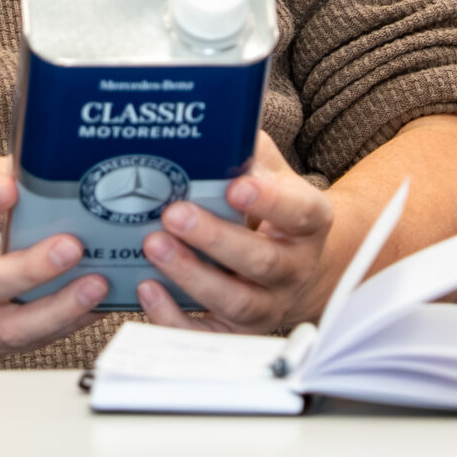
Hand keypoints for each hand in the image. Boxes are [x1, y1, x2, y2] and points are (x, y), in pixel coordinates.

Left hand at [136, 133, 332, 334]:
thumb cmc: (271, 209)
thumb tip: (214, 121)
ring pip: (236, 301)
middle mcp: (294, 268)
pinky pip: (209, 335)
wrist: (294, 264)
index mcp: (309, 222)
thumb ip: (248, 150)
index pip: (299, 212)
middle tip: (174, 213)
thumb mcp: (270, 173)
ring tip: (154, 245)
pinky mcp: (238, 331)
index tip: (238, 185)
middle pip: (262, 261)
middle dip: (215, 238)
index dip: (270, 201)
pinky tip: (147, 289)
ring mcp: (269, 304)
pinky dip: (175, 318)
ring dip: (191, 275)